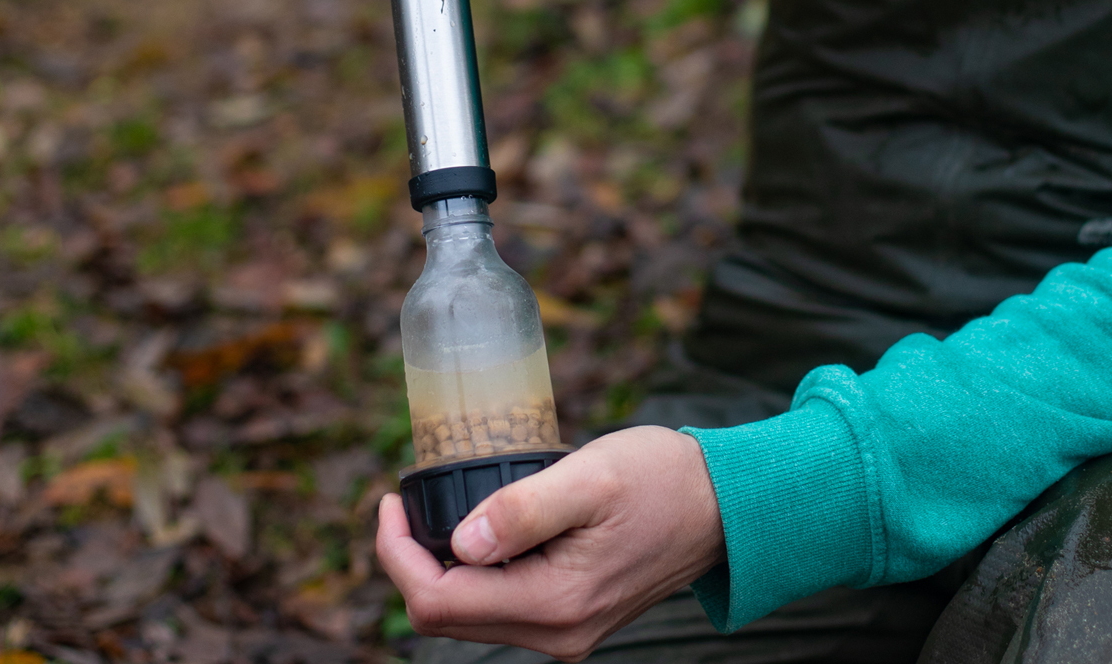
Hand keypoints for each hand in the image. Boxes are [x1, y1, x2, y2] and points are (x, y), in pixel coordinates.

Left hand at [376, 427, 725, 662]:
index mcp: (555, 603)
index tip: (389, 501)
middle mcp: (556, 634)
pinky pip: (499, 606)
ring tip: (433, 509)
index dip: (396, 554)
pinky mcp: (571, 616)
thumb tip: (459, 542)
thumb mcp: (590, 477)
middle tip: (403, 501)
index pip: (438, 602)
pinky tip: (476, 529)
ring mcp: (565, 631)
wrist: (722, 506)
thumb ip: (523, 510)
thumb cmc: (660, 480)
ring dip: (440, 566)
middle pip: (446, 616)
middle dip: (410, 560)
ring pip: (469, 615)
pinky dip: (473, 571)